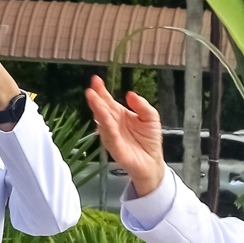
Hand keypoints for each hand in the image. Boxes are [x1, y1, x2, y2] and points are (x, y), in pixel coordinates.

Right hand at [84, 75, 165, 195]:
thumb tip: (130, 94)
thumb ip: (142, 105)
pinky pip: (110, 136)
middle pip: (101, 109)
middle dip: (96, 99)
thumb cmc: (149, 141)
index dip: (101, 90)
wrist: (152, 162)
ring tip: (93, 99)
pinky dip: (107, 127)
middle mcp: (113, 124)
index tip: (96, 80)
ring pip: (103, 121)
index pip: (107, 100)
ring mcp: (112, 136)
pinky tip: (104, 120)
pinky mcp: (115, 148)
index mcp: (119, 115)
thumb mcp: (151, 117)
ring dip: (98, 110)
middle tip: (91, 89)